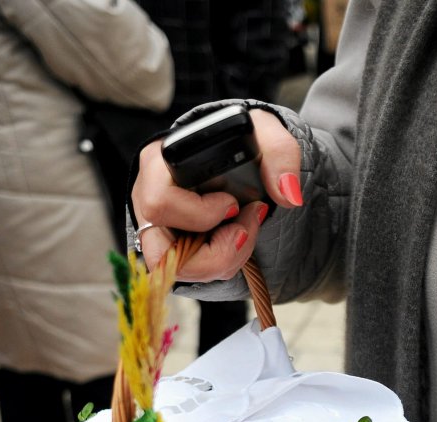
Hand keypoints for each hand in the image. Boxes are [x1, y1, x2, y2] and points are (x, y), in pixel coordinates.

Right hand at [130, 108, 302, 281]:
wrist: (240, 156)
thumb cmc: (242, 141)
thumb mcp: (264, 134)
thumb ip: (280, 154)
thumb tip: (288, 196)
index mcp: (159, 164)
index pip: (160, 202)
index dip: (200, 214)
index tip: (234, 205)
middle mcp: (147, 199)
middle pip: (161, 253)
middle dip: (217, 253)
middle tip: (244, 229)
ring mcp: (156, 227)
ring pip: (175, 270)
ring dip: (221, 262)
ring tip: (244, 235)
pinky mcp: (169, 246)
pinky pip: (188, 273)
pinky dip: (218, 265)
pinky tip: (234, 243)